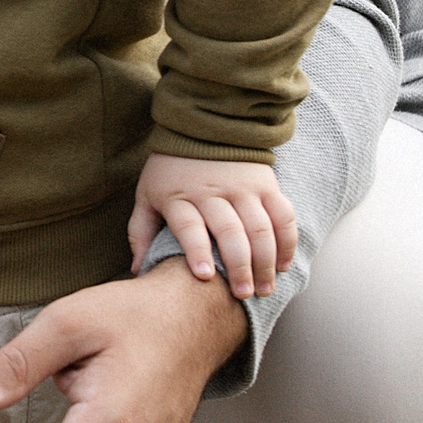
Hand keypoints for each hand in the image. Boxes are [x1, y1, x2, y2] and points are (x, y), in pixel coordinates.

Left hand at [127, 153, 296, 299]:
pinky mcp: (266, 185)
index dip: (197, 251)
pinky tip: (283, 265)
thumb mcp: (147, 195)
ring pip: (260, 228)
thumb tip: (136, 270)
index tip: (204, 277)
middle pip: (230, 232)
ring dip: (265, 261)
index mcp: (179, 196)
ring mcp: (242, 188)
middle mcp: (212, 192)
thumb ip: (141, 231)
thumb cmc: (170, 171)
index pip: (189, 226)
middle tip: (243, 295)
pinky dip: (287, 242)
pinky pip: (283, 215)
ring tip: (265, 288)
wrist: (203, 127)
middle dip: (238, 267)